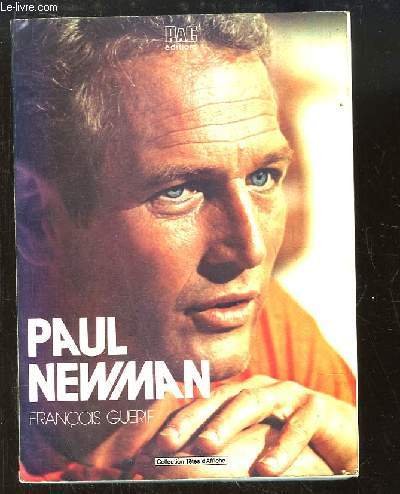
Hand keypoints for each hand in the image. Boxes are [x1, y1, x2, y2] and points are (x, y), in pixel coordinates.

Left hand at [155, 375, 357, 475]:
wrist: (339, 432)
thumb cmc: (289, 436)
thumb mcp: (255, 440)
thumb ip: (227, 447)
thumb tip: (188, 463)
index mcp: (240, 395)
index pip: (204, 405)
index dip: (178, 421)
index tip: (153, 444)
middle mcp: (258, 389)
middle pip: (219, 399)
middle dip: (191, 420)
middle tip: (166, 444)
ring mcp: (286, 394)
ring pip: (251, 403)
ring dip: (226, 424)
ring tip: (205, 448)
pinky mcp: (316, 407)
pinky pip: (298, 425)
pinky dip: (282, 446)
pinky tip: (266, 469)